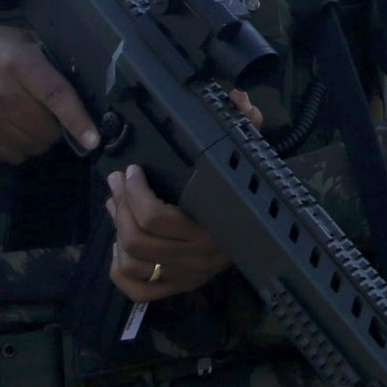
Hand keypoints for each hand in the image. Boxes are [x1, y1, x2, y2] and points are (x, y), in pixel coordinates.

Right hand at [0, 26, 97, 162]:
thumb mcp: (16, 40)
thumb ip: (46, 58)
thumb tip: (81, 79)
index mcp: (17, 63)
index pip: (56, 95)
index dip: (78, 120)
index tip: (94, 139)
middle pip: (47, 129)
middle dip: (57, 127)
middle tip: (47, 114)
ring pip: (32, 147)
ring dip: (38, 139)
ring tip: (26, 119)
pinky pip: (11, 156)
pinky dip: (18, 147)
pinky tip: (8, 128)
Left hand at [106, 89, 257, 301]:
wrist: (271, 240)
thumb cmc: (253, 195)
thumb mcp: (251, 159)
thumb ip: (246, 126)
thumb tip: (236, 98)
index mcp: (214, 228)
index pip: (158, 218)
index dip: (136, 192)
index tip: (133, 170)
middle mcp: (198, 257)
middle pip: (137, 238)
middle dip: (121, 205)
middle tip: (117, 180)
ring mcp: (185, 276)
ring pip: (132, 260)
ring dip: (116, 230)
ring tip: (116, 203)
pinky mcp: (176, 288)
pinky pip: (136, 288)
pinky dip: (120, 267)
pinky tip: (121, 246)